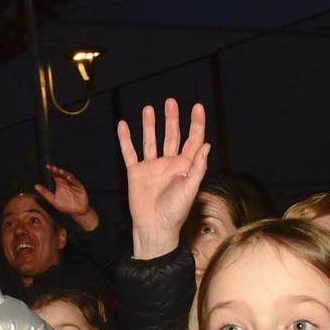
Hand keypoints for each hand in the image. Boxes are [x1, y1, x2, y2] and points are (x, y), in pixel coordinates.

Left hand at [35, 165, 96, 231]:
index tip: (47, 167)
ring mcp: (73, 184)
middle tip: (53, 168)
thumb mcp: (53, 200)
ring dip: (65, 174)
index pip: (55, 175)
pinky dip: (72, 180)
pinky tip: (68, 177)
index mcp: (60, 183)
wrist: (76, 212)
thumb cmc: (65, 206)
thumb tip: (35, 186)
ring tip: (60, 171)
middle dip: (58, 171)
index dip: (52, 170)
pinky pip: (76, 182)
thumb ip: (45, 193)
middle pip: (61, 174)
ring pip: (69, 177)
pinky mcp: (79, 187)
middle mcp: (66, 182)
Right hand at [117, 99, 209, 257]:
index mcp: (185, 166)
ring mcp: (152, 166)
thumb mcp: (190, 189)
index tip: (197, 107)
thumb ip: (197, 167)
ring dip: (150, 125)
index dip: (196, 123)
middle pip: (172, 135)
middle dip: (172, 119)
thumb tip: (206, 145)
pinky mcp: (136, 172)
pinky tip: (123, 126)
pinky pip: (130, 152)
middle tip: (170, 102)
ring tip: (149, 109)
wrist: (154, 227)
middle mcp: (169, 163)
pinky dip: (126, 139)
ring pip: (151, 140)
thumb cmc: (176, 212)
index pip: (193, 140)